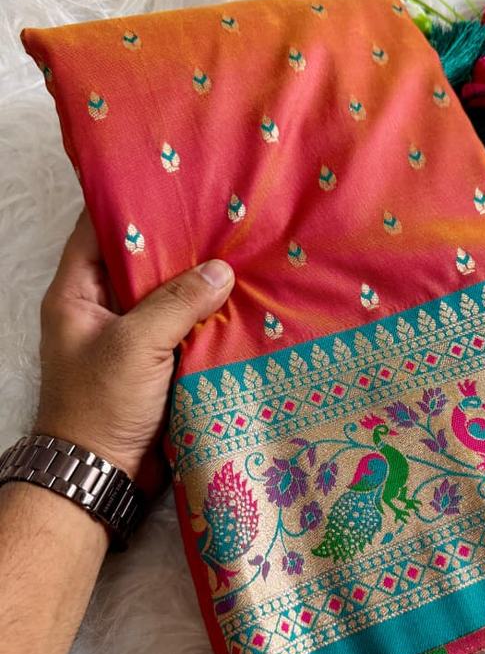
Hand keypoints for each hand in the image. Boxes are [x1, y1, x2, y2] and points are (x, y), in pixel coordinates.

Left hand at [35, 211, 233, 492]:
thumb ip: (176, 303)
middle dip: (175, 240)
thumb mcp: (135, 345)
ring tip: (237, 247)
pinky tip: (238, 298)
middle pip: (139, 259)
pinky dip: (205, 314)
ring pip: (165, 294)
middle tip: (218, 212)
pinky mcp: (155, 361)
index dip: (129, 202)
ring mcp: (129, 335)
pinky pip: (182, 327)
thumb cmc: (101, 405)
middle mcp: (101, 308)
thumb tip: (222, 270)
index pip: (98, 229)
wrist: (102, 475)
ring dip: (196, 279)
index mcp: (77, 293)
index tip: (169, 179)